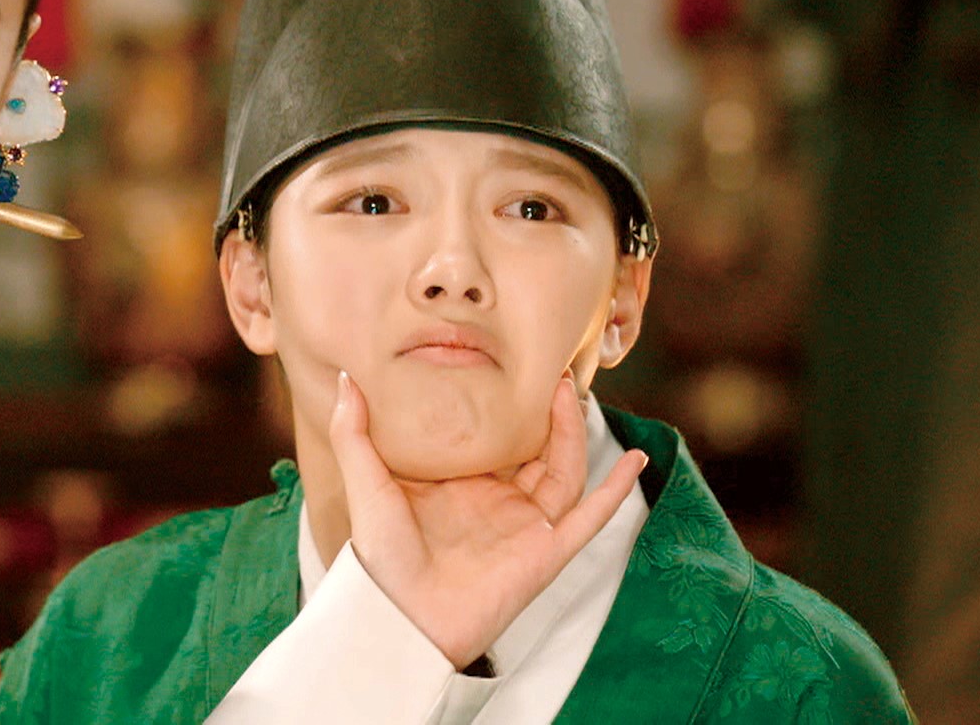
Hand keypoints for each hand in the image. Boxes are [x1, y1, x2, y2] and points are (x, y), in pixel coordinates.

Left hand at [329, 373, 646, 669]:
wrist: (401, 616)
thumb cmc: (381, 557)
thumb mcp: (366, 483)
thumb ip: (355, 434)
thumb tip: (346, 377)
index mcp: (458, 483)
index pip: (488, 435)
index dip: (502, 403)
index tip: (507, 364)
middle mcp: (495, 500)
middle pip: (534, 447)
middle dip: (546, 411)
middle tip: (550, 368)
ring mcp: (524, 525)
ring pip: (562, 470)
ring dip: (574, 433)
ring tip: (575, 393)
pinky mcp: (546, 550)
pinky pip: (589, 517)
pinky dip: (615, 492)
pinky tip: (634, 462)